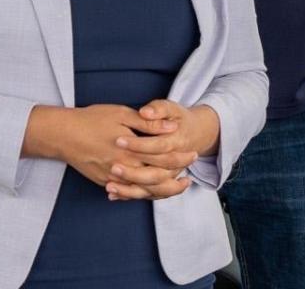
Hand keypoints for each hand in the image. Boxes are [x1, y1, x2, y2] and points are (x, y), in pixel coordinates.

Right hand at [25, 105, 180, 197]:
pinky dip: (142, 193)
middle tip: (189, 175)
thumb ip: (148, 123)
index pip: (164, 159)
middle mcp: (124, 169)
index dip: (181, 157)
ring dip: (163, 190)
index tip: (192, 153)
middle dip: (176, 177)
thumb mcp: (121, 114)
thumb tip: (171, 126)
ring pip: (144, 191)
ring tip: (176, 186)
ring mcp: (113, 179)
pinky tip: (151, 190)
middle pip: (158, 179)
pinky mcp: (104, 182)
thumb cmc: (91, 120)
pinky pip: (128, 193)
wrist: (62, 134)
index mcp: (132, 151)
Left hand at [106, 100, 220, 199]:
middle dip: (132, 173)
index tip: (118, 141)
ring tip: (109, 186)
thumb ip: (159, 109)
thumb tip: (145, 112)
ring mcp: (170, 176)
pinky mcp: (163, 184)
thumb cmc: (178, 119)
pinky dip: (130, 195)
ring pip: (152, 189)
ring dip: (130, 190)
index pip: (158, 146)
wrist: (195, 134)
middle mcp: (176, 164)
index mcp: (177, 143)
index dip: (138, 145)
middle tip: (113, 168)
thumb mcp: (171, 108)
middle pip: (155, 174)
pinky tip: (113, 194)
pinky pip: (148, 195)